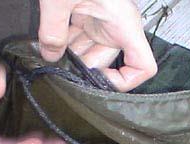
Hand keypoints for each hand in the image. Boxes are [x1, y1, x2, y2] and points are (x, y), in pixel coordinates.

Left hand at [38, 0, 156, 90]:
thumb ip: (53, 31)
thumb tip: (50, 55)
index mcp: (123, 23)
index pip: (142, 66)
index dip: (124, 81)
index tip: (99, 83)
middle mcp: (116, 25)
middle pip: (105, 62)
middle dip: (81, 67)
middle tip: (56, 67)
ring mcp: (100, 19)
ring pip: (88, 51)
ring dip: (68, 54)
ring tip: (48, 51)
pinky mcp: (86, 13)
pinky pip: (78, 36)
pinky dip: (62, 41)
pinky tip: (46, 40)